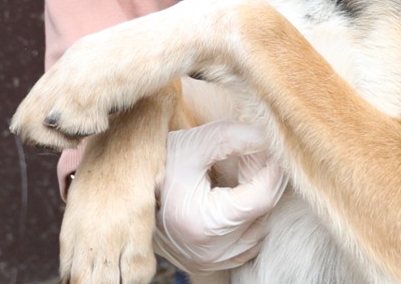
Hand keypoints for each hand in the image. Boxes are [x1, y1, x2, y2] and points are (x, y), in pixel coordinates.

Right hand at [152, 121, 285, 272]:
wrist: (127, 193)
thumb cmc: (159, 166)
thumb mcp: (192, 144)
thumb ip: (230, 138)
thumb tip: (266, 138)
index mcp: (204, 223)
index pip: (261, 198)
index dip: (273, 169)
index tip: (271, 146)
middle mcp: (209, 251)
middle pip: (262, 213)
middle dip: (264, 179)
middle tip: (254, 153)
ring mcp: (211, 260)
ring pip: (259, 229)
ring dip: (258, 199)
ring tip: (240, 173)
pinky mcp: (210, 263)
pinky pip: (248, 242)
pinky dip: (249, 219)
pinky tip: (234, 196)